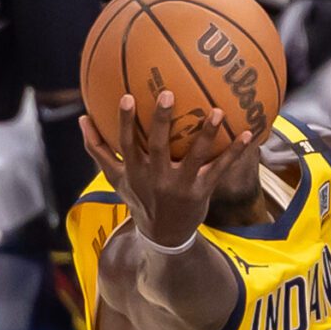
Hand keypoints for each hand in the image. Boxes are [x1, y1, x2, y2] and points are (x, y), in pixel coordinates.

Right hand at [80, 92, 256, 246]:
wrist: (163, 235)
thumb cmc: (139, 199)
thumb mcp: (115, 179)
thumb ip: (98, 150)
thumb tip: (82, 119)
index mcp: (135, 171)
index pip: (126, 144)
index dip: (125, 122)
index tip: (127, 97)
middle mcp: (157, 178)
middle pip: (158, 146)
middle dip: (161, 121)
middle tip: (167, 94)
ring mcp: (180, 185)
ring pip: (194, 157)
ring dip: (206, 134)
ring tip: (216, 111)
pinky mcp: (201, 191)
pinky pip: (219, 169)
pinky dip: (234, 152)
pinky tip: (248, 134)